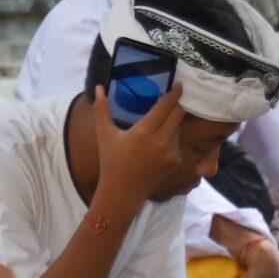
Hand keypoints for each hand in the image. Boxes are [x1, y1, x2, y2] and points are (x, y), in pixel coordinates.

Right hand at [91, 82, 190, 205]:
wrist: (122, 192)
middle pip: (178, 114)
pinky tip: (158, 141)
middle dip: (177, 105)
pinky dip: (171, 137)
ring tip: (160, 122)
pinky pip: (177, 142)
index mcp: (144, 132)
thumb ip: (101, 109)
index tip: (179, 84)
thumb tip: (99, 87)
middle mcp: (161, 141)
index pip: (166, 106)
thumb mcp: (104, 134)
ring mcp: (171, 152)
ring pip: (178, 128)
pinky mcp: (176, 161)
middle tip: (172, 98)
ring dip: (172, 122)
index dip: (175, 93)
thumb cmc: (111, 162)